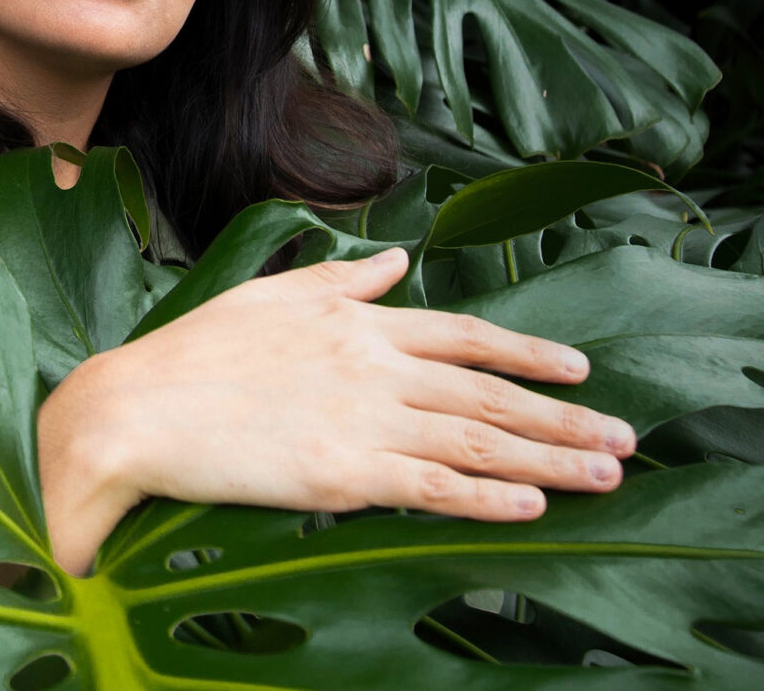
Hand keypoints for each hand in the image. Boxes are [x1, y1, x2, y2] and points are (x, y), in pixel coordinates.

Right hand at [36, 246, 635, 575]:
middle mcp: (375, 367)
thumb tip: (399, 259)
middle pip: (490, 394)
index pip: (466, 336)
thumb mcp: (276, 294)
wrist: (137, 407)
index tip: (582, 371)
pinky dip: (488, 497)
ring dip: (550, 457)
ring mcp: (363, 421)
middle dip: (565, 416)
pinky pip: (432, 488)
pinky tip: (534, 504)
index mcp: (360, 323)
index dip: (529, 354)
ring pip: (477, 441)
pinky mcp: (341, 476)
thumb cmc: (196, 352)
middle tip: (625, 437)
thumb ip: (347, 279)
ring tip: (606, 473)